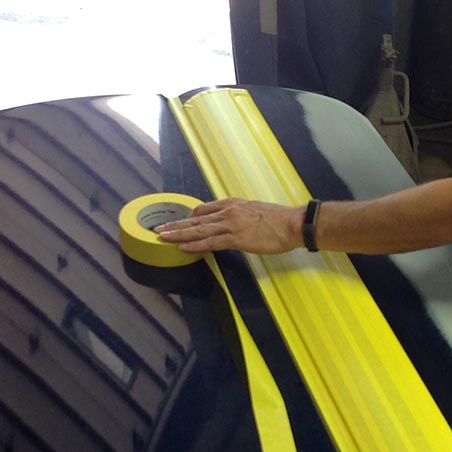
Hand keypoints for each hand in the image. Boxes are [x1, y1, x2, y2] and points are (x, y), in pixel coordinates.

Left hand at [154, 197, 302, 254]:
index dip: (190, 216)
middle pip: (196, 219)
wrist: (293, 224)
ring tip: (162, 238)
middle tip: (158, 229)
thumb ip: (241, 214)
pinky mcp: (236, 238)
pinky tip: (182, 247)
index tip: (179, 221)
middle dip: (176, 224)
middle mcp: (228, 212)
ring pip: (198, 230)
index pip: (205, 208)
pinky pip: (210, 242)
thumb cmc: (279, 220)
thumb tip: (233, 222)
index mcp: (233, 204)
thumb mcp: (256, 210)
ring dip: (178, 234)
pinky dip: (194, 245)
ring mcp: (231, 225)